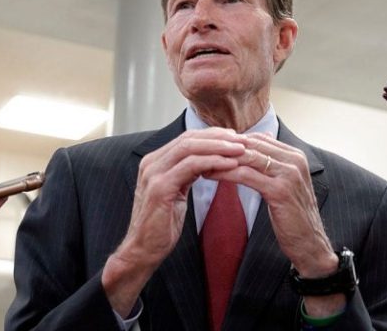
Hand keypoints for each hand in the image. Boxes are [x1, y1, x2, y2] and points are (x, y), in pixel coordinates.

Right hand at [102, 128, 245, 315]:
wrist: (143, 251)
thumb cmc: (161, 225)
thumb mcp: (176, 192)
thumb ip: (187, 173)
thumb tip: (208, 160)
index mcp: (155, 162)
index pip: (187, 138)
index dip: (212, 135)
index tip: (235, 137)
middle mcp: (151, 163)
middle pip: (189, 138)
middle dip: (219, 137)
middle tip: (243, 140)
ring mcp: (154, 174)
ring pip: (190, 147)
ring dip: (219, 147)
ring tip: (241, 150)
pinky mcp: (160, 188)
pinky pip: (191, 166)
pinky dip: (213, 162)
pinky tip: (231, 165)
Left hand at [207, 132, 343, 316]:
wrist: (310, 244)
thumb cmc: (294, 217)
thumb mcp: (285, 184)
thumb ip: (273, 164)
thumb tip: (258, 144)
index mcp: (295, 156)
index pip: (258, 139)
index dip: (233, 141)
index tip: (211, 145)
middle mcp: (294, 160)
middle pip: (252, 144)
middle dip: (224, 147)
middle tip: (200, 150)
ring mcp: (289, 174)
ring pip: (247, 157)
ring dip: (221, 158)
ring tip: (199, 162)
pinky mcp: (280, 190)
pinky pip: (246, 176)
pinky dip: (226, 173)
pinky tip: (210, 175)